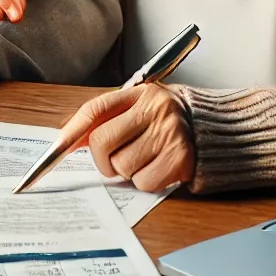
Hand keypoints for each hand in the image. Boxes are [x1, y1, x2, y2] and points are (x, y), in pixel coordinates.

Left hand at [61, 84, 194, 192]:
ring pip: (122, 166)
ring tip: (145, 158)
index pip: (95, 109)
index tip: (57, 148)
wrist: (218, 128)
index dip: (73, 131)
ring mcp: (168, 134)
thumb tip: (69, 135)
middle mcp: (154, 110)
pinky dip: (146, 181)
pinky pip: (143, 182)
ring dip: (127, 171)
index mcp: (141, 93)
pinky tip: (159, 168)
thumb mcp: (140, 107)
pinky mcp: (181, 159)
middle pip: (102, 142)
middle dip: (103, 159)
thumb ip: (109, 118)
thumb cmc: (170, 120)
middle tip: (114, 160)